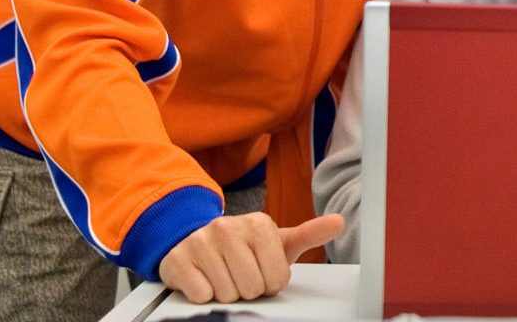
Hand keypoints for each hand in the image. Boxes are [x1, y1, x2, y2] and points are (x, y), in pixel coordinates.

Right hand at [158, 212, 345, 303]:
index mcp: (258, 224)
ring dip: (226, 292)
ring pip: (227, 294)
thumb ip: (309, 234)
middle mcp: (227, 227)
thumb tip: (339, 221)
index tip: (261, 269)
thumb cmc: (242, 247)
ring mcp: (200, 242)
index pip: (277, 279)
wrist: (195, 240)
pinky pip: (202, 295)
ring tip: (222, 274)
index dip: (270, 282)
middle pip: (252, 288)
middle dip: (248, 289)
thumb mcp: (276, 241)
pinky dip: (204, 294)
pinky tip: (203, 277)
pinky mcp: (177, 259)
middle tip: (240, 274)